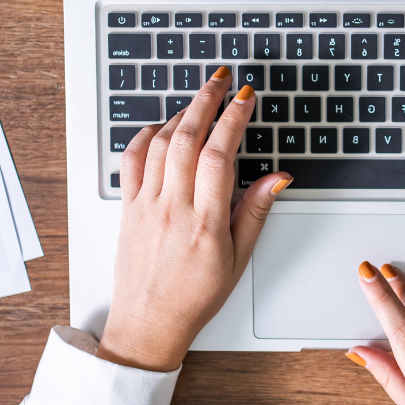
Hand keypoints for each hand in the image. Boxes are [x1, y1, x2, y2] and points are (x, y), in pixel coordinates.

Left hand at [96, 68, 291, 371]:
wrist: (149, 325)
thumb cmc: (196, 296)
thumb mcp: (239, 258)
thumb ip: (256, 211)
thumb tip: (277, 176)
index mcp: (205, 221)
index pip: (220, 155)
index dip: (234, 118)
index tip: (246, 97)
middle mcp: (172, 208)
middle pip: (188, 138)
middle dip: (206, 101)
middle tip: (222, 79)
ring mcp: (145, 206)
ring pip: (160, 144)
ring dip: (181, 114)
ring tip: (200, 99)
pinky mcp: (127, 208)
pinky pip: (131, 161)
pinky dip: (146, 136)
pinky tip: (162, 127)